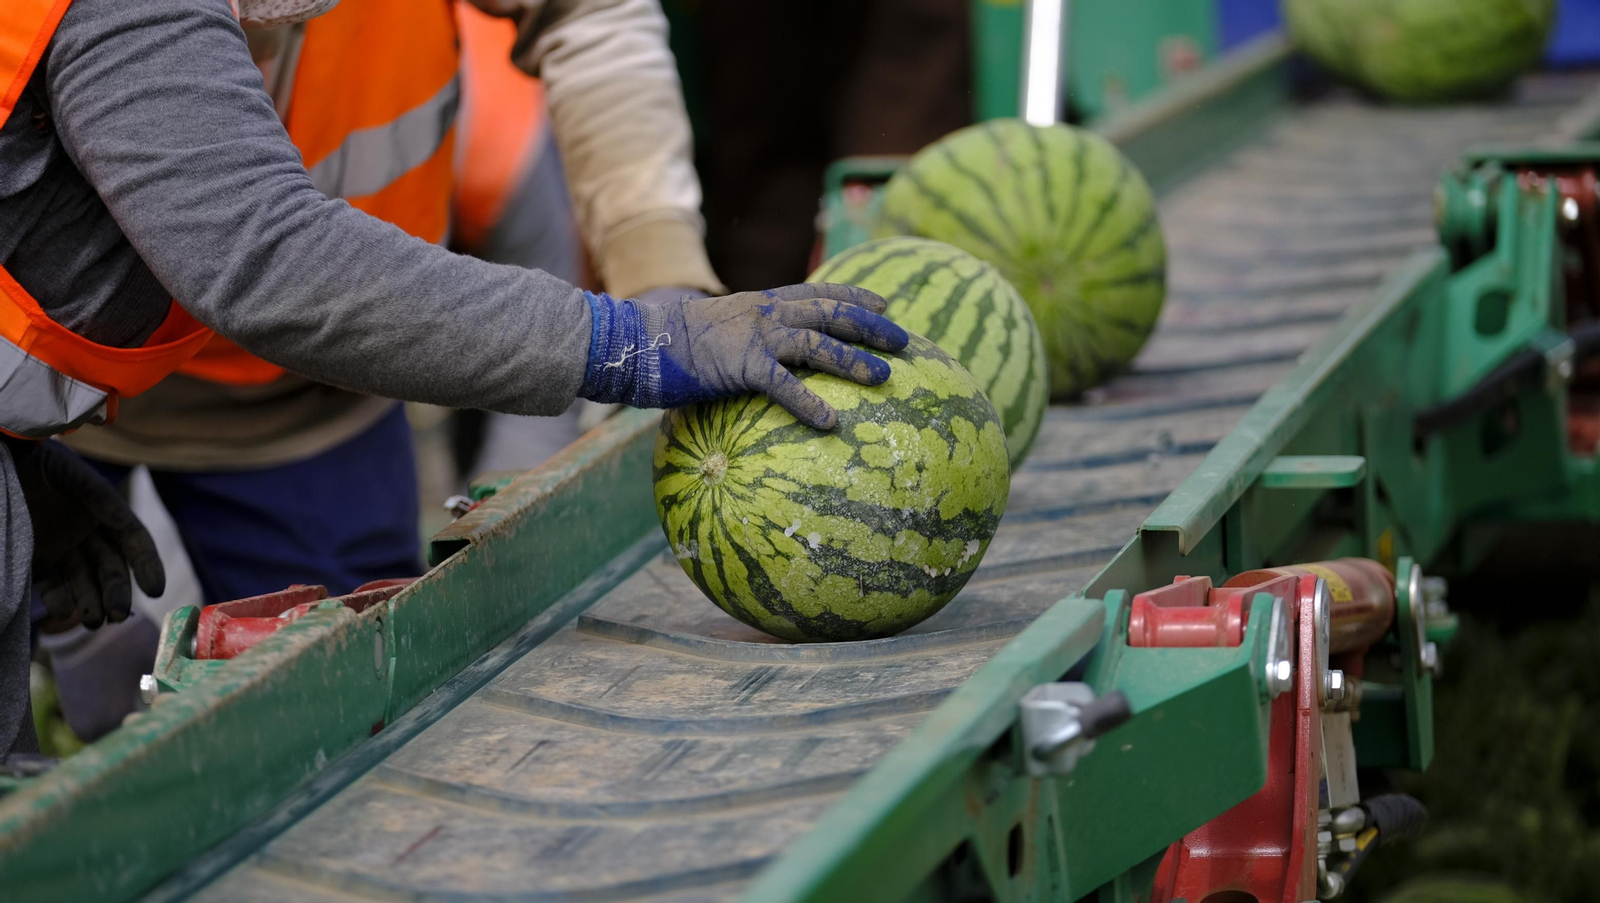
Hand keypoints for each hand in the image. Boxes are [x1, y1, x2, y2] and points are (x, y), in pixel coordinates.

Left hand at [12, 441, 164, 629]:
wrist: (5, 461)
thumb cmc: (37, 462)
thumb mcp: (69, 473)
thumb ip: (96, 496)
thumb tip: (125, 522)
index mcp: (104, 510)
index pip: (134, 540)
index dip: (147, 564)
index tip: (155, 590)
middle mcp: (87, 532)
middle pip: (111, 567)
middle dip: (117, 592)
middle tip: (117, 615)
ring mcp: (62, 548)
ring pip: (85, 580)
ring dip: (92, 602)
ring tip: (92, 621)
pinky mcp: (36, 560)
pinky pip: (52, 585)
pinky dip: (59, 601)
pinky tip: (63, 611)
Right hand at [578, 283, 908, 428]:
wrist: (642, 341)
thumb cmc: (679, 343)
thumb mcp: (723, 329)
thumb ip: (751, 337)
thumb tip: (768, 355)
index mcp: (765, 302)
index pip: (819, 292)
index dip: (854, 296)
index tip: (884, 302)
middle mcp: (767, 313)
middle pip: (831, 314)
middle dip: (871, 326)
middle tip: (904, 341)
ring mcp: (756, 337)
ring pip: (818, 344)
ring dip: (854, 360)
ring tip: (883, 378)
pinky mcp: (741, 366)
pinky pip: (783, 385)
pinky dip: (809, 403)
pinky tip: (830, 422)